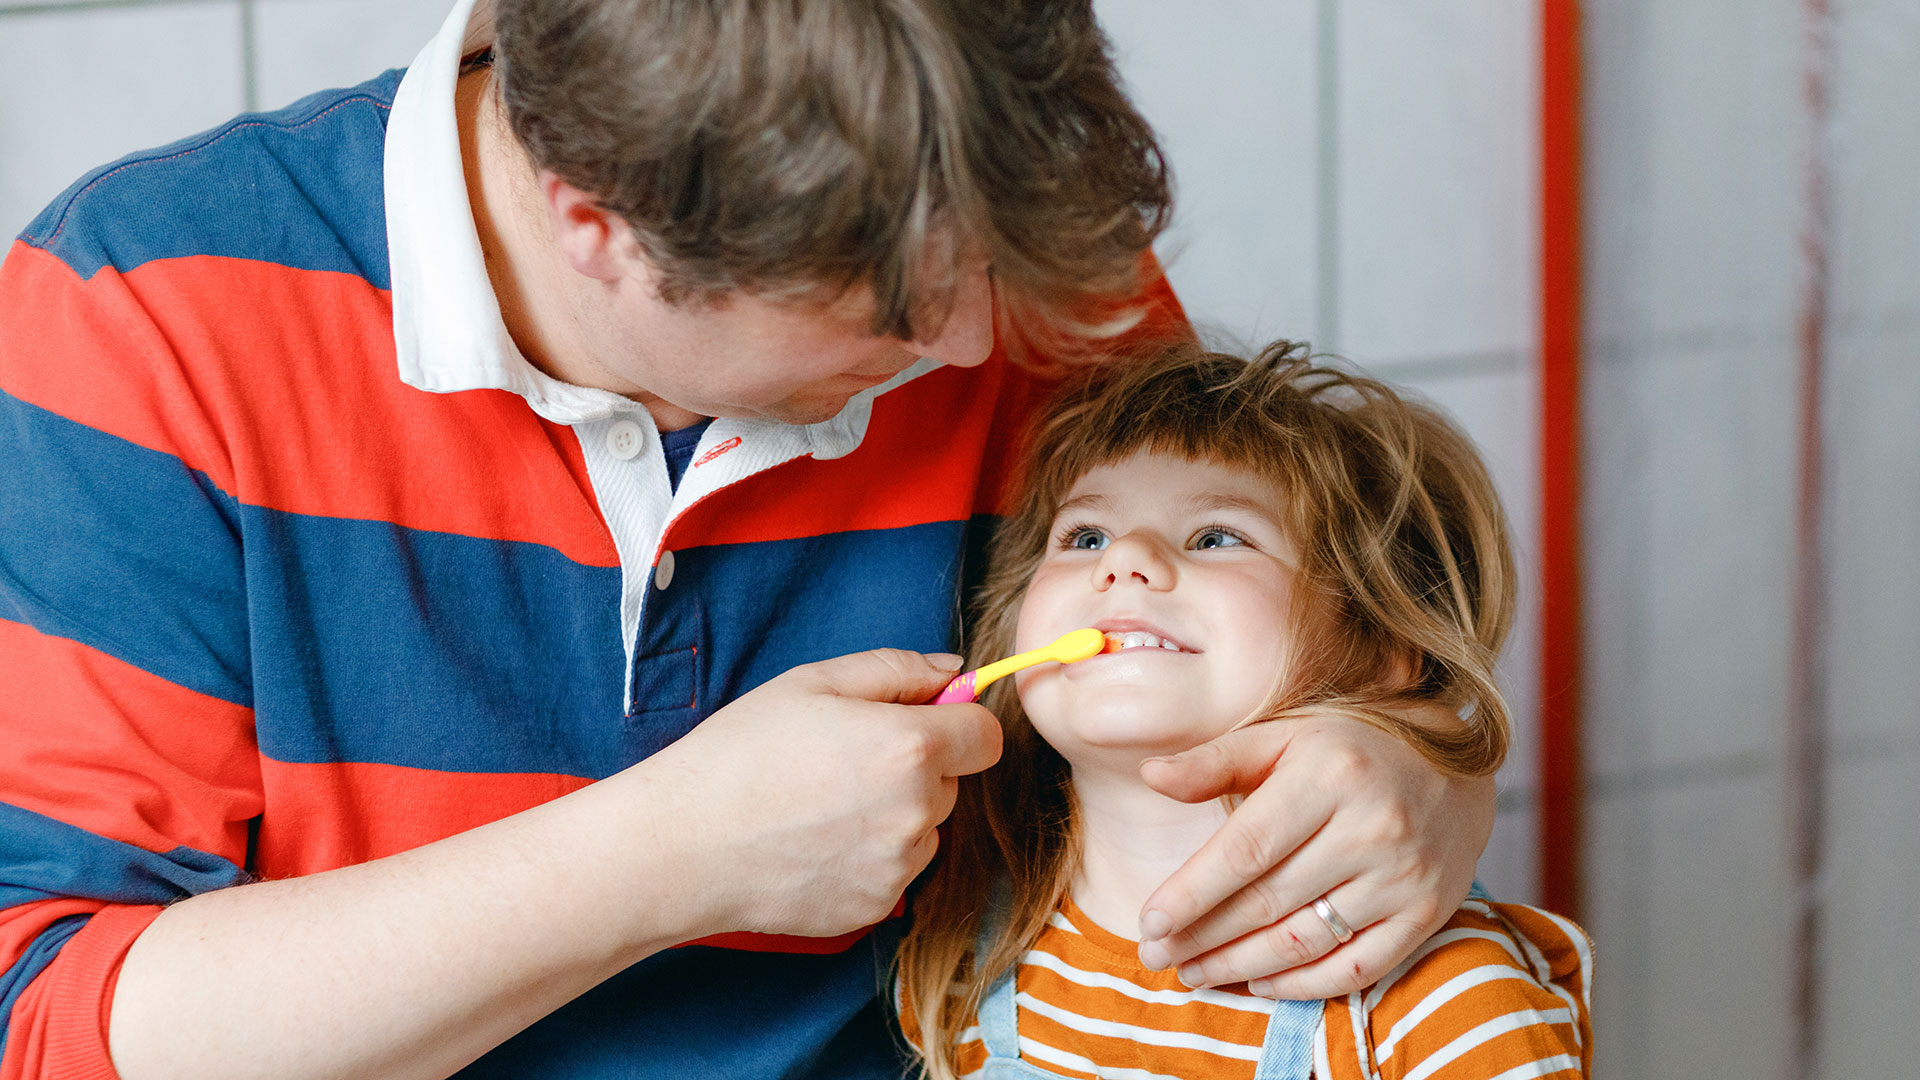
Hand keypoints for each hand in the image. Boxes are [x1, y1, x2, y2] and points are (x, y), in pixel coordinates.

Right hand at [636, 649, 1001, 939]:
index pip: (987, 737)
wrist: (681, 845)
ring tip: (819, 805)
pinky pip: (893, 870)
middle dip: (915, 768)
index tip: (920, 721)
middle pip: (952, 783)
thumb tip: (953, 671)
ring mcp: (898, 868)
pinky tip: (812, 842)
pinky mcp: (874, 907)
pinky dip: (867, 856)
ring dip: (894, 815)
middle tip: (841, 762)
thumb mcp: (813, 683)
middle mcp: (917, 813)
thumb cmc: (739, 754)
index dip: (958, 723)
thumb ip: (897, 670)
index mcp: (911, 749)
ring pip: (923, 829)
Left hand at [1132, 713, 1493, 997]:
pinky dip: (1302, 985)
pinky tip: (1258, 983)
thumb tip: (1151, 775)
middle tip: (1157, 956)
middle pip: (1269, 900)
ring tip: (1195, 971)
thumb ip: (1218, 760)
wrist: (1456, 769)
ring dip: (1240, 965)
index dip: (1193, 892)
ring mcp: (1404, 876)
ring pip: (1305, 940)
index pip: (1247, 848)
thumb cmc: (1351, 750)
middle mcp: (1373, 827)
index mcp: (1330, 775)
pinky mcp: (1426, 913)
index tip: (1150, 922)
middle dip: (1204, 936)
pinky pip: (1356, 966)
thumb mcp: (1286, 736)